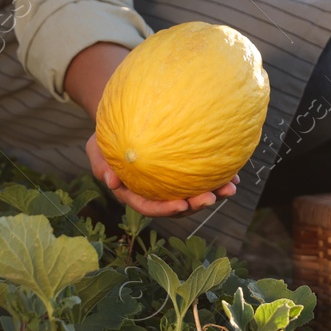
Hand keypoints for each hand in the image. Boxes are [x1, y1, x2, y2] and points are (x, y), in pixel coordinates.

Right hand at [85, 134, 237, 217]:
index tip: (182, 204)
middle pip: (177, 205)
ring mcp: (171, 183)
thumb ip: (100, 164)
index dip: (165, 209)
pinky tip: (235, 172)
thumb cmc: (107, 136)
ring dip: (214, 193)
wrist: (123, 121)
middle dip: (196, 205)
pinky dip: (217, 175)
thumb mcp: (96, 149)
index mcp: (134, 193)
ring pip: (194, 193)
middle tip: (212, 197)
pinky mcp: (184, 171)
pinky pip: (202, 176)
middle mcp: (155, 192)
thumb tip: (110, 181)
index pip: (149, 206)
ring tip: (231, 187)